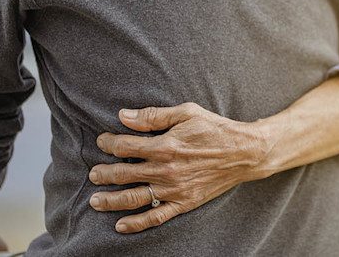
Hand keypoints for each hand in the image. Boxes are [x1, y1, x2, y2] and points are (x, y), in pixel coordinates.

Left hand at [88, 102, 275, 233]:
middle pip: (123, 174)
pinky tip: (120, 225)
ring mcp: (174, 190)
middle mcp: (165, 170)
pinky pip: (155, 217)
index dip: (108, 143)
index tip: (102, 141)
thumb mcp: (186, 112)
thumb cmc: (215, 128)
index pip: (124, 147)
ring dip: (110, 200)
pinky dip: (136, 223)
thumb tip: (123, 116)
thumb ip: (153, 116)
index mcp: (164, 146)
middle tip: (93, 173)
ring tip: (95, 200)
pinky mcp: (184, 202)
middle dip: (103, 174)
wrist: (244, 152)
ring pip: (133, 198)